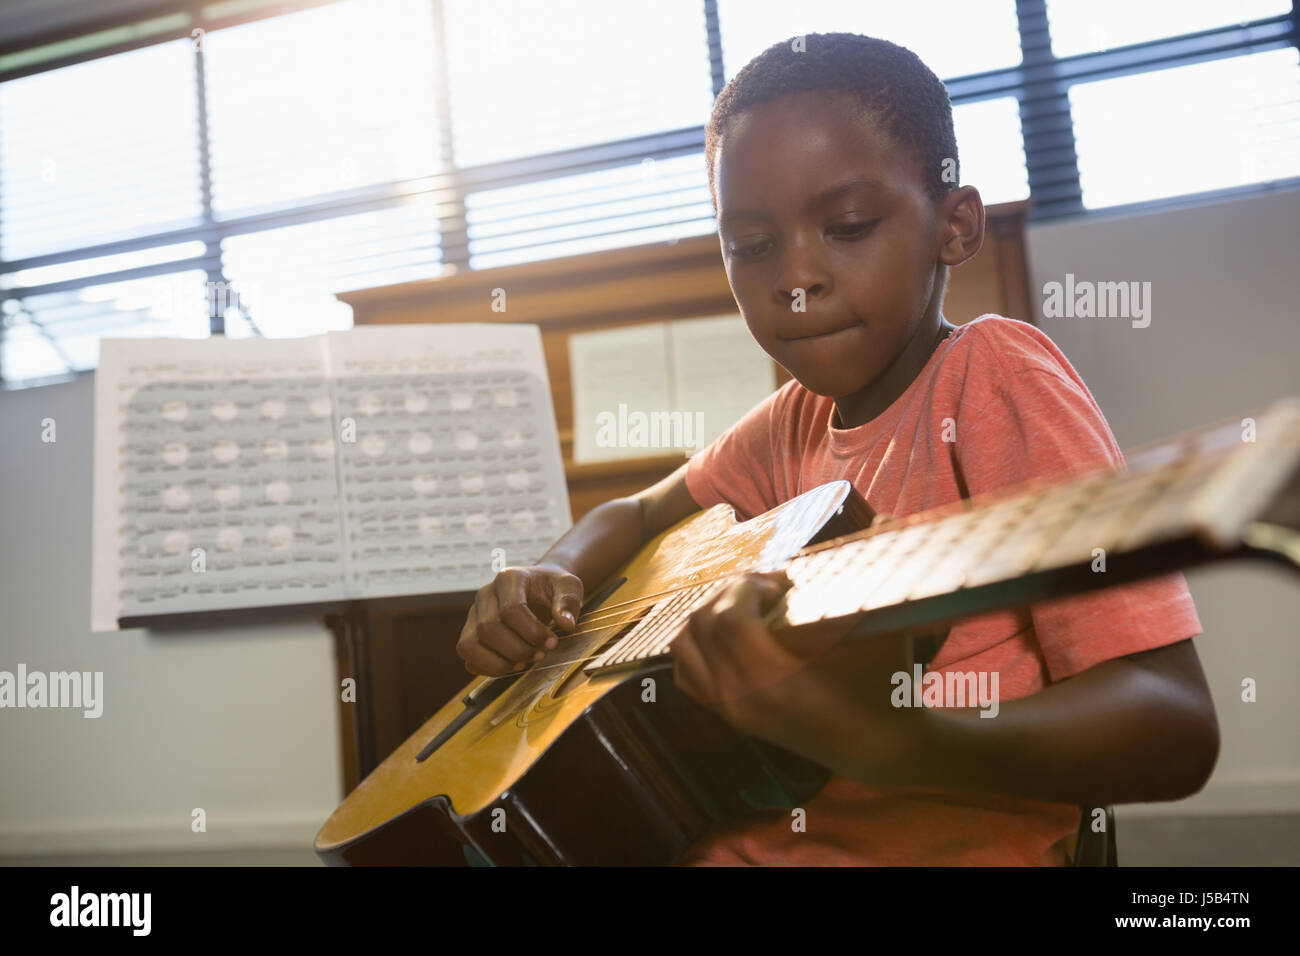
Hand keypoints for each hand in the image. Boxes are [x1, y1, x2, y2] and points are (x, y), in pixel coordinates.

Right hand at [456, 563, 583, 675]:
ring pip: (469, 644)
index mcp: (508, 578)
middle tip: (540, 654)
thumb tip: (565, 624)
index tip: (552, 642)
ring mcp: (474, 614)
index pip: (511, 610)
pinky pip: (467, 656)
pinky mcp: (470, 631)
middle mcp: (485, 594)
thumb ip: (569, 602)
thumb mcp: (569, 586)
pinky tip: (510, 665)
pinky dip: (487, 667)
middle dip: (518, 650)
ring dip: (498, 662)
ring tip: (522, 663)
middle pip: (488, 629)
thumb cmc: (552, 587)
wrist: (539, 586)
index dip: (533, 632)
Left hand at [671, 570, 922, 784]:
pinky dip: (695, 646)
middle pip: (701, 625)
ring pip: (684, 647)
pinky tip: (728, 632)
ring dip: (707, 614)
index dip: (746, 587)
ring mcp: (731, 710)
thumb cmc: (884, 687)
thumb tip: (887, 518)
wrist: (879, 747)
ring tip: (744, 604)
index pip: (728, 619)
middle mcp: (741, 700)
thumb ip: (879, 573)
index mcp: (773, 683)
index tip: (778, 582)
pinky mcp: (729, 716)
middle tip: (765, 587)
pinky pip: (686, 674)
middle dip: (728, 593)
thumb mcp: (883, 632)